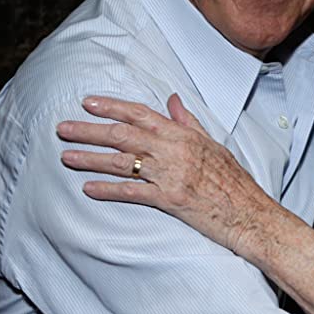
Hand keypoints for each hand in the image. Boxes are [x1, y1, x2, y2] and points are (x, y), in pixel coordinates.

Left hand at [58, 94, 272, 256]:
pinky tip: (88, 189)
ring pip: (122, 162)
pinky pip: (132, 192)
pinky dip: (108, 190)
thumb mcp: (213, 144)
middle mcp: (174, 150)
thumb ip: (188, 122)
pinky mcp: (170, 199)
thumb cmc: (234, 181)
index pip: (140, 113)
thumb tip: (172, 100)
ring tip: (66, 157)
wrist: (250, 213)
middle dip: (90, 130)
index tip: (88, 103)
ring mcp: (171, 174)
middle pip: (124, 135)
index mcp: (183, 134)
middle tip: (63, 128)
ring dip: (90, 158)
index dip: (111, 107)